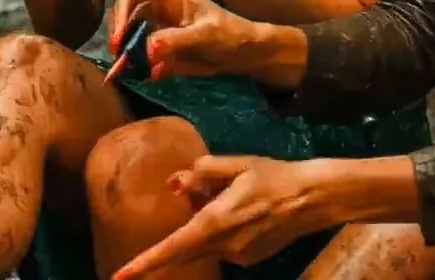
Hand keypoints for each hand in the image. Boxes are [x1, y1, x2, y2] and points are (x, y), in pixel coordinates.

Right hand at [109, 0, 256, 79]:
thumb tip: (148, 48)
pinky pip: (138, 52)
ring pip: (127, 34)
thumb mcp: (206, 35)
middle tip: (118, 55)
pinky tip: (138, 74)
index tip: (120, 34)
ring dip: (123, 51)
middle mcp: (157, 7)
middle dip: (117, 32)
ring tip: (124, 68)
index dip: (120, 6)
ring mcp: (157, 26)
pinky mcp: (159, 46)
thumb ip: (178, 40)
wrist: (244, 54)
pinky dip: (134, 64)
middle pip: (123, 11)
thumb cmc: (230, 35)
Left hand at [114, 156, 338, 277]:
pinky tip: (237, 208)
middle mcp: (224, 245)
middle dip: (167, 243)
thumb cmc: (272, 176)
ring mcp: (238, 255)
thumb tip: (176, 185)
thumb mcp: (233, 164)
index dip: (144, 263)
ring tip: (224, 194)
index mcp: (215, 222)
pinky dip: (216, 230)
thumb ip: (200, 173)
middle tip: (168, 226)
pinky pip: (221, 245)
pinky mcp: (250, 258)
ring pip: (202, 244)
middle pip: (183, 250)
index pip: (172, 247)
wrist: (314, 198)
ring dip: (199, 226)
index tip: (120, 276)